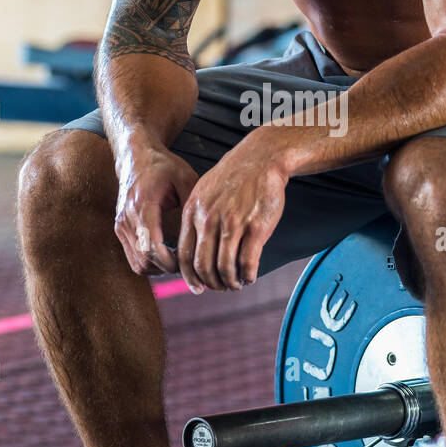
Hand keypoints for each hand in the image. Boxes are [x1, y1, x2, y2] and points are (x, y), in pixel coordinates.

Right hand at [113, 138, 199, 275]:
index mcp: (143, 205)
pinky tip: (169, 254)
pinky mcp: (120, 230)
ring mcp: (121, 226)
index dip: (171, 262)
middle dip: (168, 268)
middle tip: (190, 264)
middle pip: (145, 261)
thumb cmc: (163, 166)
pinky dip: (151, 263)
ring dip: (159, 268)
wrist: (136, 157)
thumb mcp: (185, 179)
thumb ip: (194, 206)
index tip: (190, 262)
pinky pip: (134, 258)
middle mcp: (128, 218)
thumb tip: (209, 235)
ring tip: (181, 260)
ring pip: (138, 264)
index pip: (152, 247)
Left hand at [176, 141, 287, 291]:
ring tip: (237, 284)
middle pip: (202, 266)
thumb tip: (192, 248)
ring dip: (231, 282)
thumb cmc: (234, 178)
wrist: (261, 158)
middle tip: (220, 288)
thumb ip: (196, 218)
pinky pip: (247, 262)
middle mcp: (209, 219)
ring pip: (225, 267)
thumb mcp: (204, 192)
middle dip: (211, 284)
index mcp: (193, 212)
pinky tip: (250, 277)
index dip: (190, 277)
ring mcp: (232, 223)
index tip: (197, 287)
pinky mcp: (255, 227)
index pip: (184, 255)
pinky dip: (248, 276)